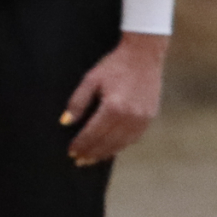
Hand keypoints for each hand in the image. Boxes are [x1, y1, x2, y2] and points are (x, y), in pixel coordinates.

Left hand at [62, 31, 167, 166]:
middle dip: (91, 153)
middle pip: (107, 142)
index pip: (93, 133)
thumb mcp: (91, 79)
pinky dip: (121, 145)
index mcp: (113, 107)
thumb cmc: (114, 66)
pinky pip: (133, 138)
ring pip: (121, 144)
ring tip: (91, 159)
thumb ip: (77, 102)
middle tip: (79, 161)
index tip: (71, 152)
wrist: (144, 55)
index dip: (81, 144)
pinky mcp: (150, 118)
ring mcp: (142, 119)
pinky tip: (110, 148)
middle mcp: (130, 117)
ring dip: (105, 153)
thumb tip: (65, 122)